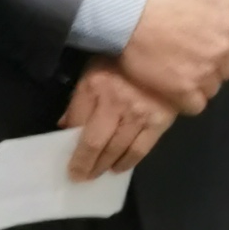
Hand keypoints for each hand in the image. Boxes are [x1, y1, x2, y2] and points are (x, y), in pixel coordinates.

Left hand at [59, 59, 175, 178]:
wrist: (162, 52)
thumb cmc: (120, 60)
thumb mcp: (92, 72)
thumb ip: (78, 100)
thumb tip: (66, 127)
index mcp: (96, 87)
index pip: (77, 124)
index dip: (70, 145)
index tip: (68, 162)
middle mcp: (116, 103)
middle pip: (96, 143)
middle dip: (85, 165)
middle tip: (79, 177)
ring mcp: (139, 114)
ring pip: (117, 150)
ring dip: (103, 167)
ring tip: (95, 174)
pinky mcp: (160, 122)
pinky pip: (140, 149)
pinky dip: (127, 163)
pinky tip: (118, 169)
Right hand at [117, 0, 228, 116]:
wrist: (128, 16)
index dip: (223, 48)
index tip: (206, 47)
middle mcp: (222, 51)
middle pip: (226, 70)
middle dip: (212, 67)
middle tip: (188, 61)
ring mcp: (204, 73)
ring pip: (212, 89)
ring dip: (199, 85)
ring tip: (178, 76)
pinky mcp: (183, 90)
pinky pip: (196, 106)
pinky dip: (187, 102)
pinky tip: (174, 92)